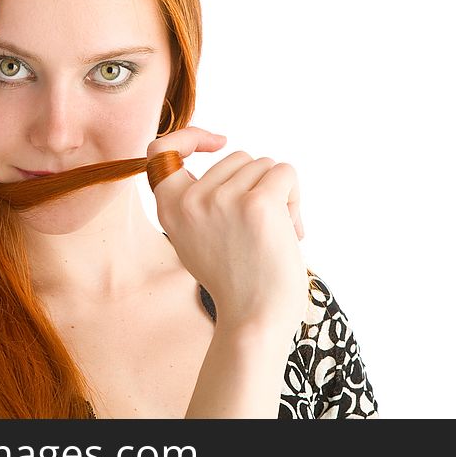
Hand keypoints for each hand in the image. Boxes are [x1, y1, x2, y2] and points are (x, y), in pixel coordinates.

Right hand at [147, 126, 308, 334]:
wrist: (256, 319)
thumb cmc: (236, 280)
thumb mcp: (197, 237)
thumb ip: (202, 200)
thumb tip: (233, 159)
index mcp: (170, 208)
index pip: (160, 150)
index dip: (189, 137)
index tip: (216, 142)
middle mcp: (191, 199)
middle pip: (237, 157)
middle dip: (256, 184)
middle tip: (258, 229)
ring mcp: (223, 199)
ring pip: (264, 166)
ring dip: (278, 194)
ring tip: (272, 234)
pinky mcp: (257, 203)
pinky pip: (286, 173)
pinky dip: (295, 198)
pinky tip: (290, 231)